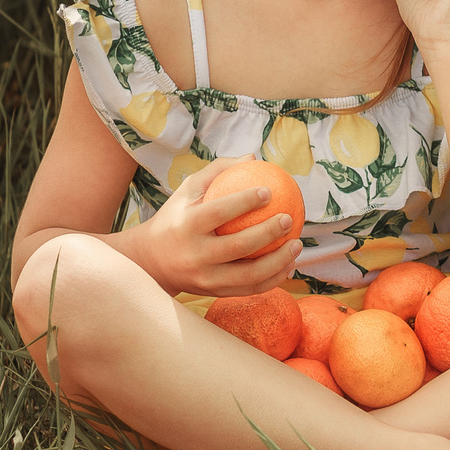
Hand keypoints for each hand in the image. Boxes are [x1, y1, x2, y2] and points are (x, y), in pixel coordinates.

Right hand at [132, 157, 303, 297]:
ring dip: (279, 261)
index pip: (218, 212)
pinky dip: (273, 278)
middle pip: (238, 246)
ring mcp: (206, 278)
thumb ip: (218, 171)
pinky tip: (289, 264)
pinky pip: (250, 289)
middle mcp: (195, 254)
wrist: (151, 262)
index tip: (269, 191)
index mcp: (187, 226)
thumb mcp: (188, 190)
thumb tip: (254, 157)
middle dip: (268, 233)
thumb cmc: (177, 217)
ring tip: (298, 244)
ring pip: (249, 275)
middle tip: (290, 218)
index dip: (244, 201)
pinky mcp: (215, 293)